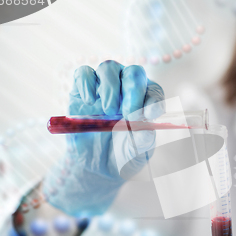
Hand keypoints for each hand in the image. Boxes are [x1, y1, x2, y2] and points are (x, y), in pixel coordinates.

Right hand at [44, 61, 164, 216]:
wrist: (97, 167)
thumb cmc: (124, 155)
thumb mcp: (138, 153)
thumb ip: (143, 140)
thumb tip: (146, 128)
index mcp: (146, 102)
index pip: (154, 90)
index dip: (153, 99)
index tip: (149, 115)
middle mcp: (127, 90)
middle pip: (133, 73)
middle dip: (133, 89)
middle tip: (128, 113)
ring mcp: (104, 89)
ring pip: (109, 69)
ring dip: (111, 87)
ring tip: (109, 110)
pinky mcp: (81, 92)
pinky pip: (84, 74)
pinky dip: (87, 83)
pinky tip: (90, 101)